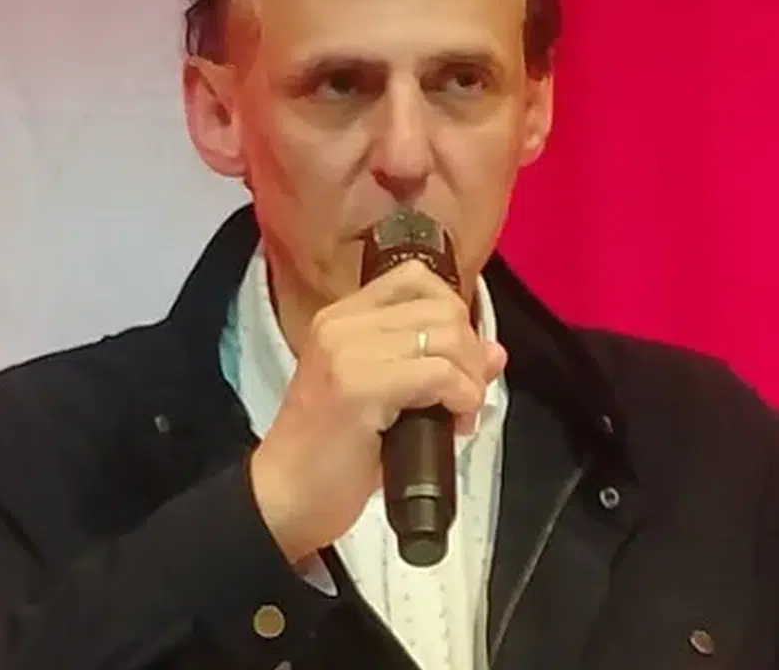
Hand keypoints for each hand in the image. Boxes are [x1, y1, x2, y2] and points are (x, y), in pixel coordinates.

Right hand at [249, 261, 507, 564]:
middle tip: (463, 396)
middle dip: (471, 354)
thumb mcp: (385, 398)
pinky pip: (439, 374)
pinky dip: (462, 398)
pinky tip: (453, 423)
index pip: (417, 278)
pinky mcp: (358, 386)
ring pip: (448, 336)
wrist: (285, 498)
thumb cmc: (330, 454)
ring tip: (458, 413)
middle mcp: (341, 325)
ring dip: (470, 379)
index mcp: (341, 319)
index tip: (457, 359)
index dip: (455, 315)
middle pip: (443, 307)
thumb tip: (493, 352)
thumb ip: (434, 365)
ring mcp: (347, 352)